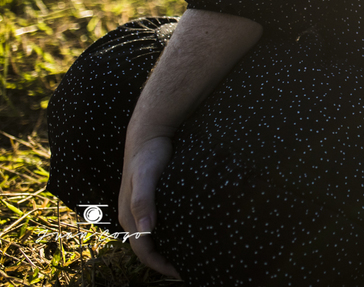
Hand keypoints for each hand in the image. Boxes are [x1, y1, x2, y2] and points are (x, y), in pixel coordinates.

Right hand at [118, 134, 180, 278]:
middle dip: (165, 262)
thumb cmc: (148, 154)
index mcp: (129, 217)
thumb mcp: (146, 177)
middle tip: (191, 269)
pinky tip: (187, 234)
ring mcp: (141, 209)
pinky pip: (159, 224)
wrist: (148, 134)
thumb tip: (145, 231)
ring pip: (153, 237)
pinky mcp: (151, 201)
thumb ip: (144, 201)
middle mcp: (133, 216)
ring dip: (168, 249)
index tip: (182, 273)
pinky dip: (171, 234)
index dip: (161, 266)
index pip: (143, 252)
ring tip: (191, 256)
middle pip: (147, 248)